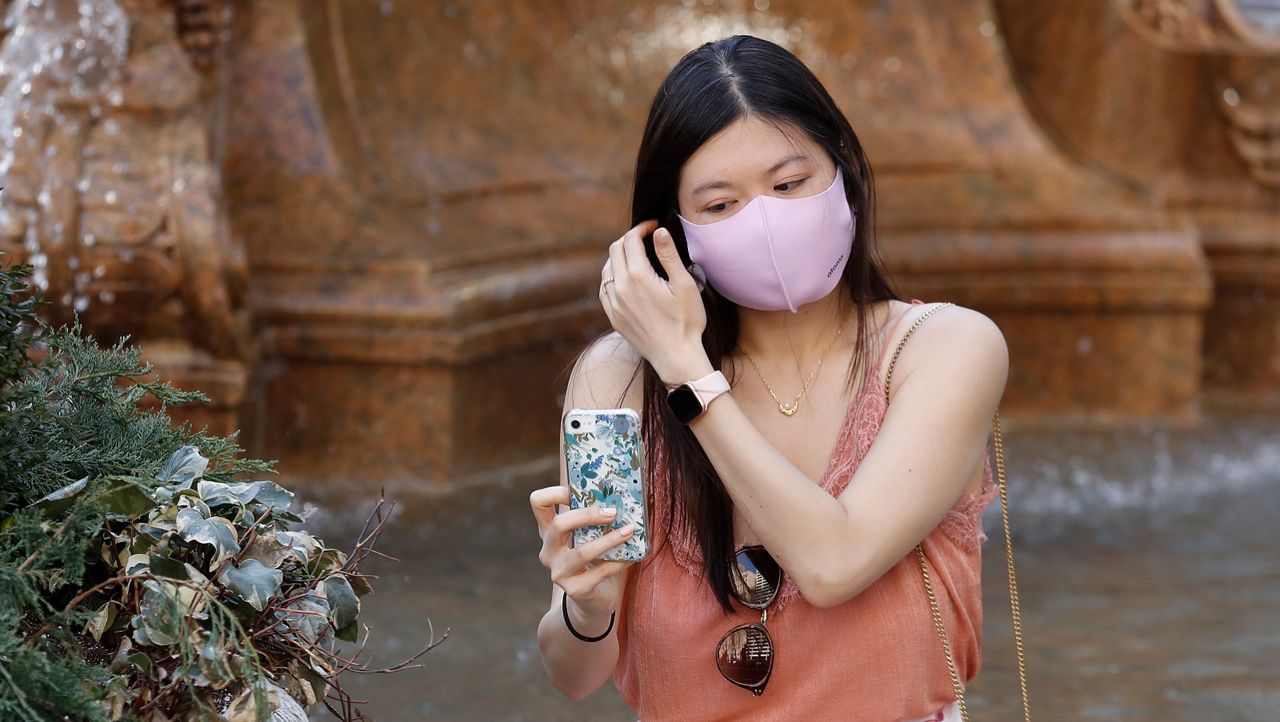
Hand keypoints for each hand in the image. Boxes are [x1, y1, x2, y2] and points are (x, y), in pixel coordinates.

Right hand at [530, 484, 634, 622]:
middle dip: (587, 515)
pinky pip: (600, 572)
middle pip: (559, 524)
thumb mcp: (588, 537)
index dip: (556, 492)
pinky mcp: (576, 589)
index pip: (538, 503)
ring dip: (609, 540)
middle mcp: (549, 551)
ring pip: (582, 552)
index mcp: (549, 531)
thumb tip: (621, 495)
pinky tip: (632, 556)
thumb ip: (594, 519)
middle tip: (612, 512)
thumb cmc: (593, 561)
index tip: (581, 491)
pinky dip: (619, 562)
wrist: (592, 601)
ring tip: (629, 531)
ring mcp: (560, 572)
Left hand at [599, 221, 712, 384]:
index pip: (631, 240)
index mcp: (638, 276)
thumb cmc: (686, 321)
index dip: (642, 228)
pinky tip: (625, 278)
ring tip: (637, 256)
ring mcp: (613, 303)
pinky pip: (604, 288)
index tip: (653, 227)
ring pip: (607, 268)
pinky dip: (612, 276)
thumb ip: (669, 255)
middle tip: (646, 238)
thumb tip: (659, 232)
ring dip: (619, 256)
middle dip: (629, 239)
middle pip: (615, 250)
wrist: (676, 357)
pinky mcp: (613, 316)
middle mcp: (620, 288)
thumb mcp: (684, 285)